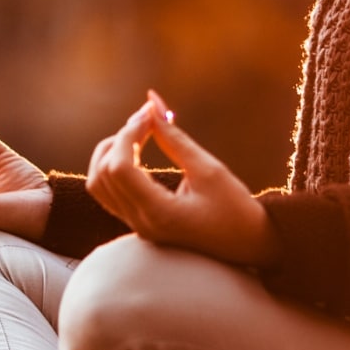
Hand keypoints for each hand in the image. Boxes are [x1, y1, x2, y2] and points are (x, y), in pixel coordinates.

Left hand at [86, 90, 282, 268]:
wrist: (249, 245)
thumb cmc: (236, 209)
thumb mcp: (209, 169)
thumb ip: (174, 138)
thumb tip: (152, 104)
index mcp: (159, 214)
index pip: (120, 168)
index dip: (128, 134)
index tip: (149, 114)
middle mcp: (141, 223)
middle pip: (103, 174)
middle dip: (119, 139)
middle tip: (147, 118)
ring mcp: (137, 227)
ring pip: (99, 185)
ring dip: (111, 153)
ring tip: (139, 133)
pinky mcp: (139, 224)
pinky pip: (110, 193)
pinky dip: (114, 167)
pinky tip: (136, 151)